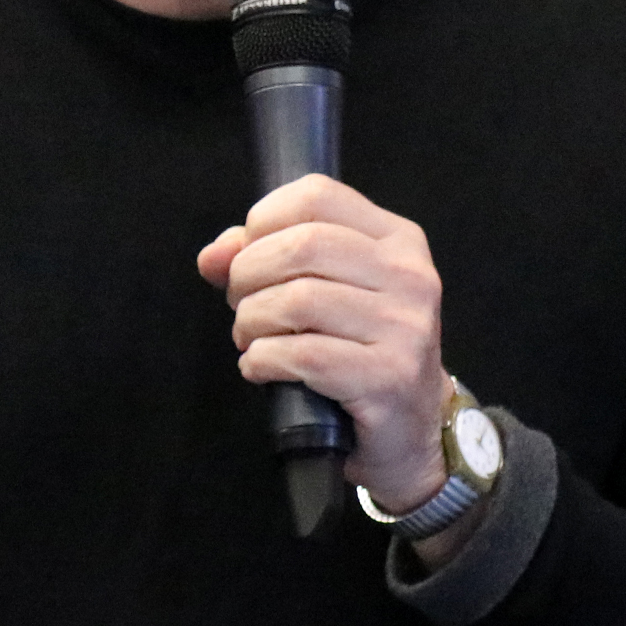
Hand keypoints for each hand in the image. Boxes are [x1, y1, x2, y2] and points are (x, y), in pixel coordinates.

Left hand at [197, 174, 450, 514]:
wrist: (411, 430)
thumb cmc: (361, 352)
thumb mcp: (326, 291)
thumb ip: (266, 260)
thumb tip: (214, 256)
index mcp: (398, 240)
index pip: (318, 196)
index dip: (264, 220)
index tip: (247, 255)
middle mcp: (410, 276)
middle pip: (302, 245)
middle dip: (249, 275)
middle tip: (242, 306)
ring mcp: (405, 328)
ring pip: (297, 300)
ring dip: (252, 322)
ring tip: (251, 340)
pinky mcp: (389, 378)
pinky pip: (304, 356)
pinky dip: (263, 360)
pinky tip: (261, 368)